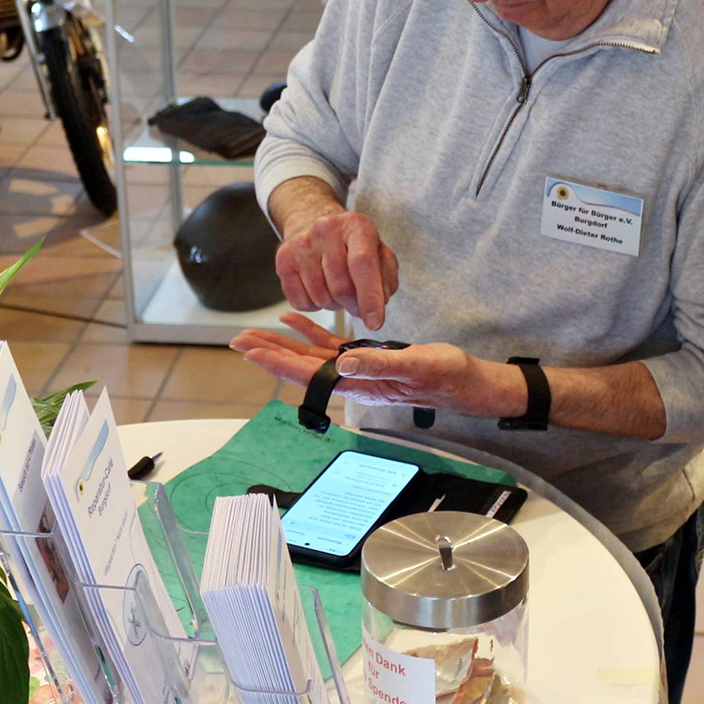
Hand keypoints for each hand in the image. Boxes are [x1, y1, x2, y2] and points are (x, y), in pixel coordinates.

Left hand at [230, 313, 522, 417]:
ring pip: (309, 356)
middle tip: (238, 340)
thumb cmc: (446, 375)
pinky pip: (330, 346)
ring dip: (282, 344)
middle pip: (300, 366)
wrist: (465, 381)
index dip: (278, 362)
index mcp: (359, 382)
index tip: (251, 351)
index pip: (309, 373)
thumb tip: (343, 361)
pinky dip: (310, 333)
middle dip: (269, 354)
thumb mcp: (417, 364)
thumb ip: (380, 364)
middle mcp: (351, 378)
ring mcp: (357, 369)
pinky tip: (293, 321)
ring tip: (254, 333)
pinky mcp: (366, 358)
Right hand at [275, 208, 398, 329]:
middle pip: (342, 287)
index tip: (375, 323)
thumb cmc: (353, 247)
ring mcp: (301, 245)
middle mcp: (325, 230)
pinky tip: (321, 290)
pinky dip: (315, 306)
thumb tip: (376, 307)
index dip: (370, 297)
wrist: (316, 227)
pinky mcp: (283, 260)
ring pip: (321, 298)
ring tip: (338, 291)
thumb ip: (386, 279)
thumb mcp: (379, 254)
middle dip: (354, 305)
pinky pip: (301, 302)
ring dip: (335, 305)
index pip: (363, 264)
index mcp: (356, 226)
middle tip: (357, 304)